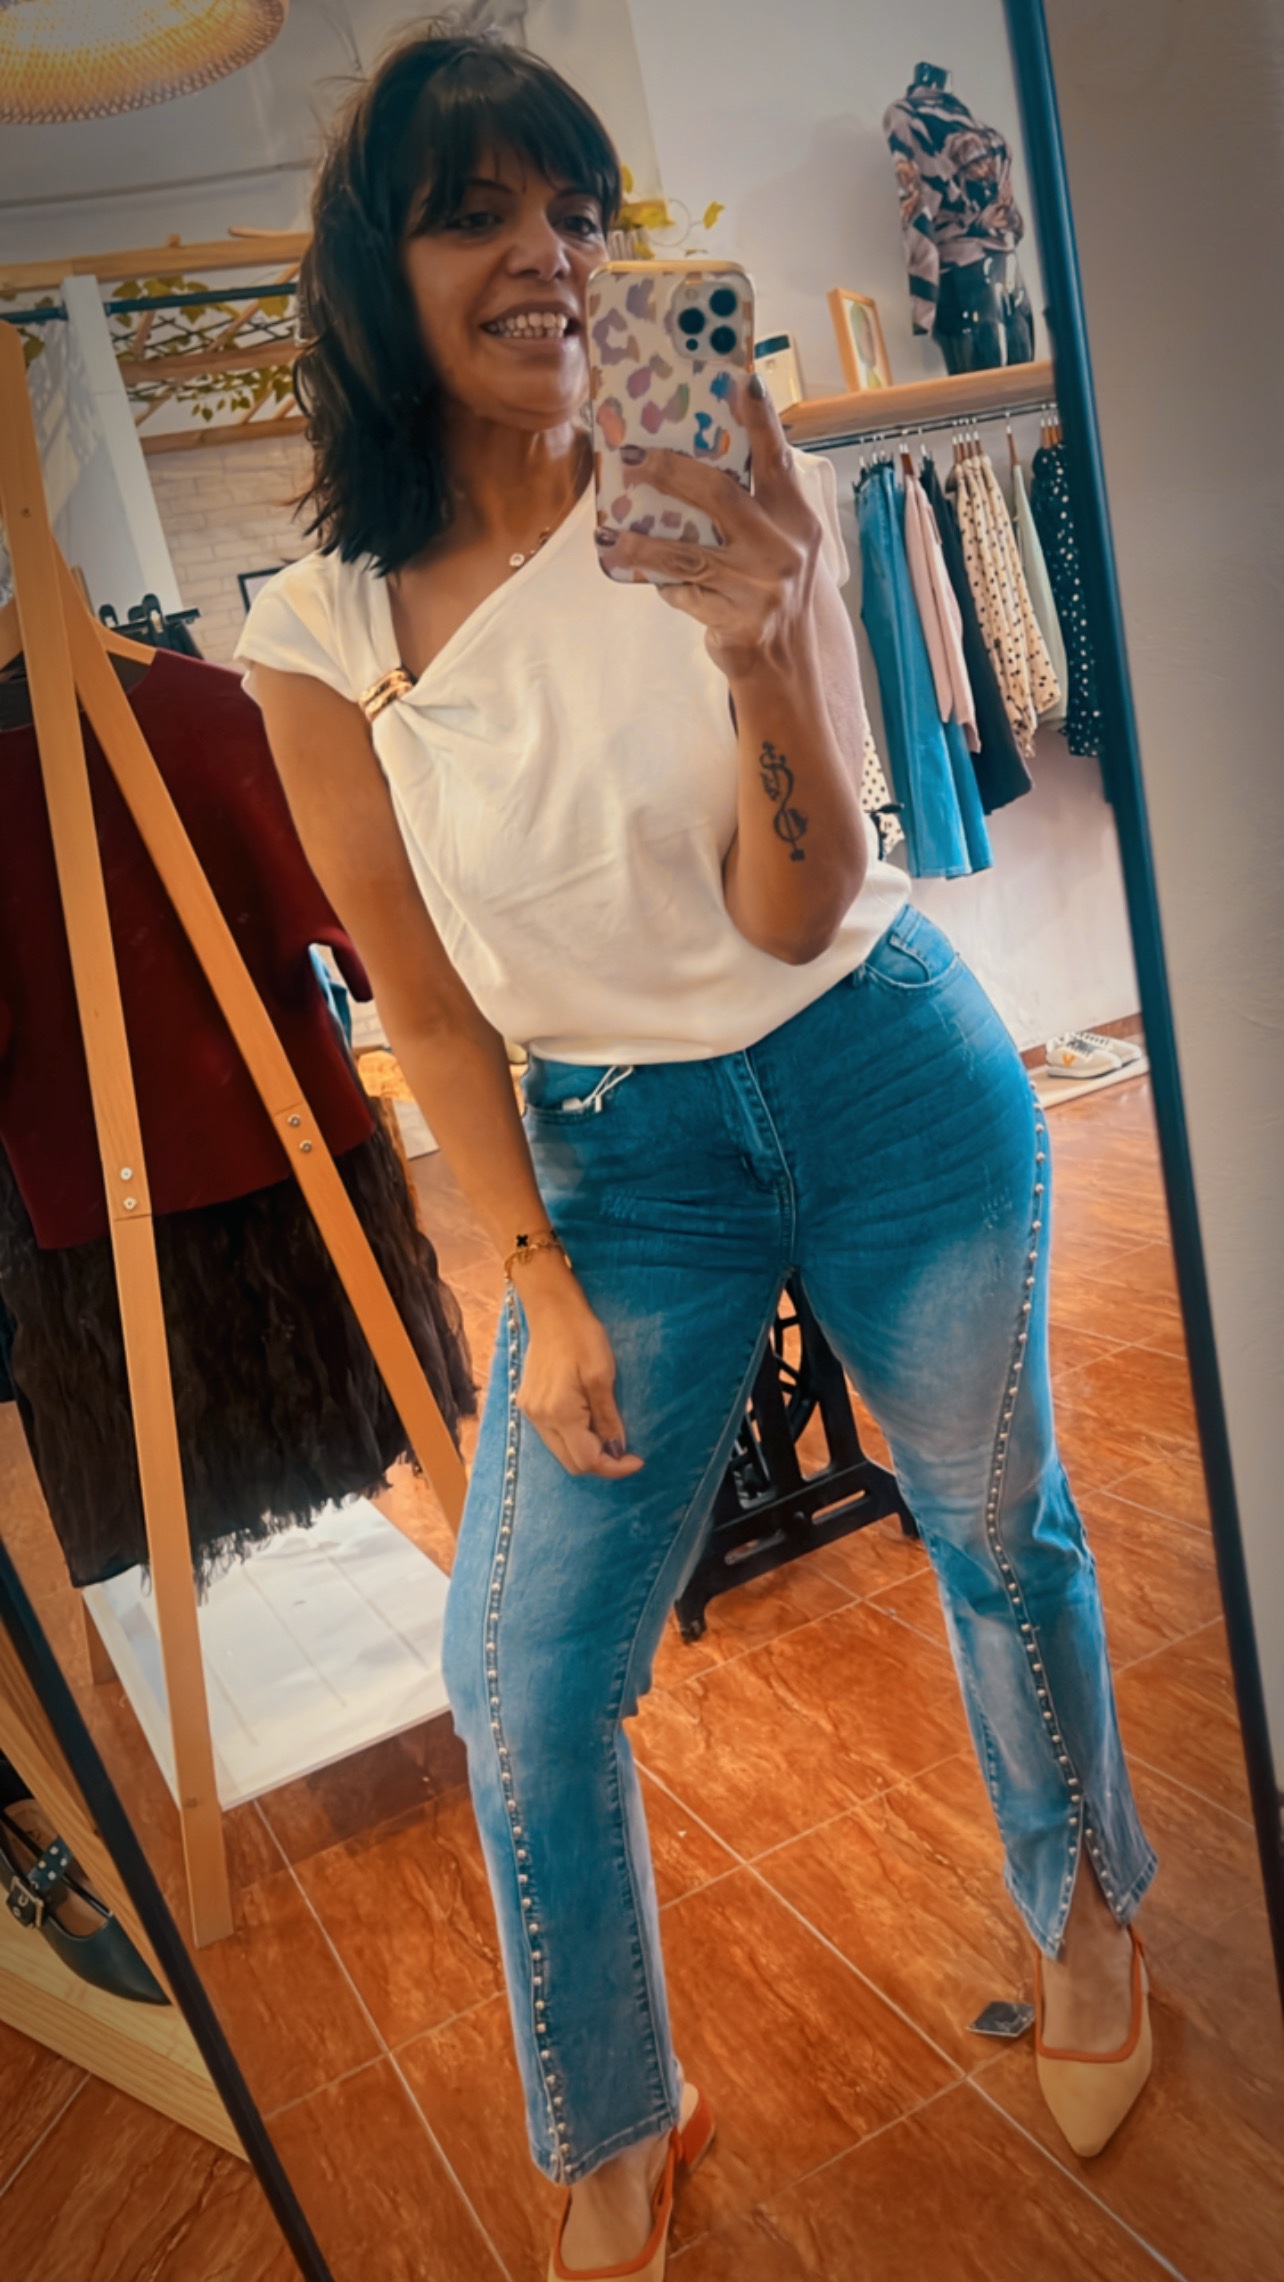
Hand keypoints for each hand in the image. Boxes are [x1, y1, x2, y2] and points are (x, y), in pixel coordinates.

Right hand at [515, 1271, 644, 1480]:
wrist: (552, 1311)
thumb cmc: (581, 1336)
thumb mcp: (602, 1375)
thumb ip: (608, 1417)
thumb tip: (616, 1450)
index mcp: (558, 1412)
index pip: (586, 1460)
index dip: (614, 1467)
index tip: (638, 1460)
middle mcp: (539, 1418)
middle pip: (572, 1463)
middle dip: (602, 1463)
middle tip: (627, 1450)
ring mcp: (531, 1412)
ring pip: (562, 1452)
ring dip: (588, 1451)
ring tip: (611, 1434)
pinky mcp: (529, 1404)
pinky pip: (553, 1436)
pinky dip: (574, 1438)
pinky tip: (590, 1422)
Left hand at [595, 379, 823, 679]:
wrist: (787, 665)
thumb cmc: (775, 592)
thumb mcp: (783, 545)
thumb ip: (757, 508)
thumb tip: (698, 461)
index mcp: (798, 521)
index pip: (776, 460)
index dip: (761, 421)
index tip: (743, 382)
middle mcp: (783, 549)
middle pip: (719, 495)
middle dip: (671, 471)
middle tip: (632, 456)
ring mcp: (759, 586)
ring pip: (687, 553)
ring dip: (642, 544)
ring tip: (611, 535)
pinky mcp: (735, 619)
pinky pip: (683, 592)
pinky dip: (661, 583)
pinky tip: (641, 573)